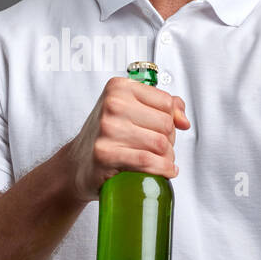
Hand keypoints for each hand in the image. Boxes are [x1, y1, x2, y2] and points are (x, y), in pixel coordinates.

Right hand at [63, 76, 190, 202]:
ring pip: (159, 143)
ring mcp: (107, 129)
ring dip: (168, 158)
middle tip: (160, 149)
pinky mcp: (105, 154)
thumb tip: (183, 120)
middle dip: (170, 141)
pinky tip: (165, 171)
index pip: (166, 102)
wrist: (77, 163)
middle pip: (165, 124)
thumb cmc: (106, 137)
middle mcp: (112, 104)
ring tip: (161, 161)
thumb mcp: (130, 111)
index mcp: (118, 88)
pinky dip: (162, 169)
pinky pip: (146, 160)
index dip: (172, 120)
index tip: (165, 130)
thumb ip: (162, 107)